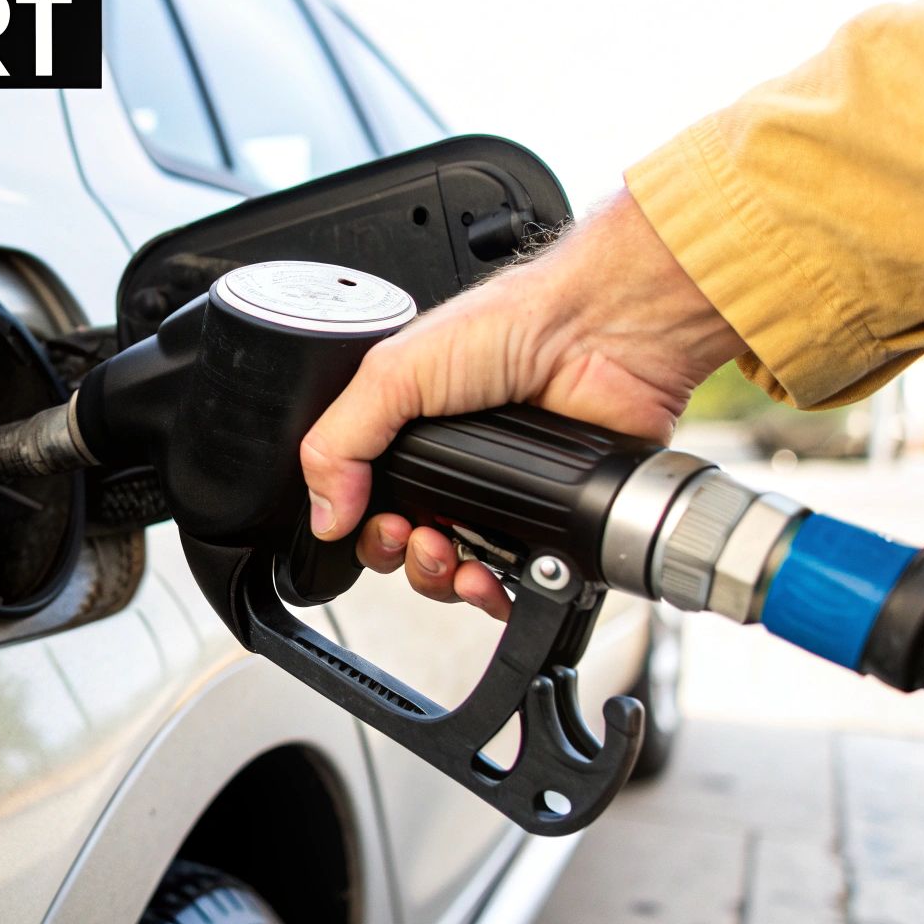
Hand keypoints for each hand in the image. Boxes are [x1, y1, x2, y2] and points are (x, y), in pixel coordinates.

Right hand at [299, 190, 745, 617]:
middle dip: (401, 557)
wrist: (602, 336)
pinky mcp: (549, 524)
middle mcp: (453, 468)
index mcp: (409, 433)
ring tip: (454, 557)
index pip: (365, 502)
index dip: (361, 526)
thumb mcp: (396, 371)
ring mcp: (502, 499)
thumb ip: (341, 440)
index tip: (374, 523)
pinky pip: (514, 584)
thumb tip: (321, 512)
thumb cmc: (512, 326)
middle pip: (406, 547)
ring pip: (455, 573)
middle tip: (414, 536)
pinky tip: (490, 580)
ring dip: (443, 581)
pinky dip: (496, 597)